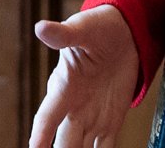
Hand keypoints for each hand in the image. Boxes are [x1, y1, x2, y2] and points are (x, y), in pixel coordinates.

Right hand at [28, 4, 139, 147]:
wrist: (123, 33)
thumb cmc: (97, 28)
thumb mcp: (82, 29)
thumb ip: (64, 35)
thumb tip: (42, 28)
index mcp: (63, 88)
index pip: (48, 116)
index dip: (40, 134)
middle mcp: (74, 109)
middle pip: (64, 143)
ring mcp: (92, 118)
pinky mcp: (111, 121)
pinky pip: (107, 147)